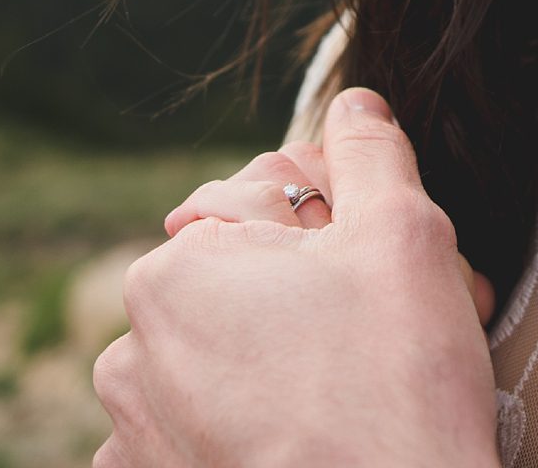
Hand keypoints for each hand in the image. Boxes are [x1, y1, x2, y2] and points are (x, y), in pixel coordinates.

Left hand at [93, 89, 501, 467]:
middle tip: (389, 330)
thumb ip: (372, 156)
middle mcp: (133, 349)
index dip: (340, 226)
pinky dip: (236, 432)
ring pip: (217, 363)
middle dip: (310, 295)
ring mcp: (137, 432)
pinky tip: (299, 434)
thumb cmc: (396, 388)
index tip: (389, 268)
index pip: (261, 207)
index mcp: (174, 269)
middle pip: (238, 290)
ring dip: (272, 361)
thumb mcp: (404, 239)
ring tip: (355, 388)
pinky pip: (193, 436)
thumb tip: (355, 103)